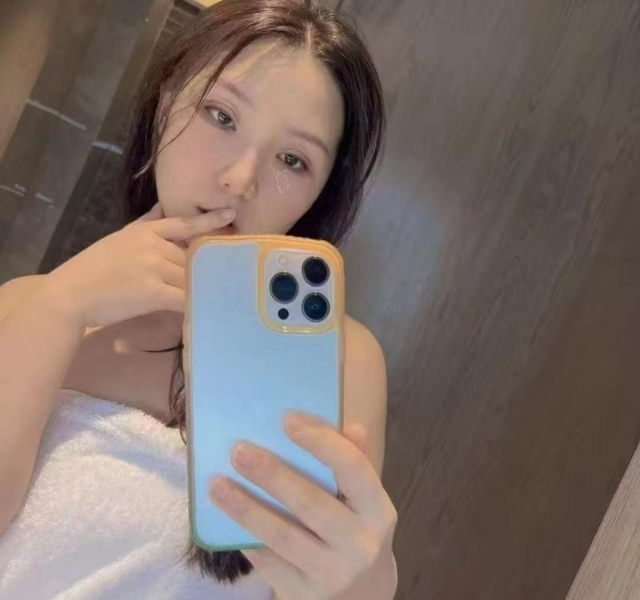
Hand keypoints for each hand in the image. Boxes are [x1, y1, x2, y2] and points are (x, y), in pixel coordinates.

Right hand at [42, 202, 234, 327]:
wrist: (71, 293)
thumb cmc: (93, 268)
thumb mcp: (120, 238)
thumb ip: (146, 223)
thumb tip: (162, 208)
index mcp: (145, 232)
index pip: (184, 223)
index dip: (210, 220)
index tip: (232, 214)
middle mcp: (153, 246)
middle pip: (191, 258)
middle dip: (203, 270)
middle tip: (220, 278)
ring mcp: (154, 268)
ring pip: (190, 278)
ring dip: (201, 288)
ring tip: (214, 297)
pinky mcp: (153, 292)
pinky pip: (184, 298)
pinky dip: (195, 304)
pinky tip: (203, 310)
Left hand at [209, 412, 397, 599]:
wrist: (361, 595)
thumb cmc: (354, 531)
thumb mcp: (363, 500)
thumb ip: (354, 462)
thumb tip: (351, 425)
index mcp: (378, 510)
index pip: (353, 468)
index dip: (321, 442)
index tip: (287, 420)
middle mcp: (361, 544)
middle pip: (310, 503)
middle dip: (271, 475)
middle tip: (238, 451)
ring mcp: (333, 573)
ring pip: (283, 536)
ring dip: (246, 508)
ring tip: (217, 484)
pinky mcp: (306, 594)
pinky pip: (270, 563)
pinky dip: (246, 538)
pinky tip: (225, 520)